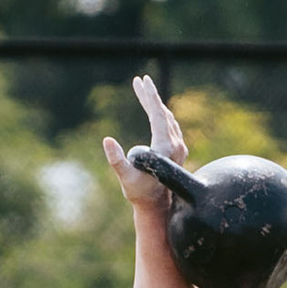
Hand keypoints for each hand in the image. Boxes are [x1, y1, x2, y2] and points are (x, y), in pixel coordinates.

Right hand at [101, 74, 191, 214]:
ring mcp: (179, 147)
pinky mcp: (177, 149)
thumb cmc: (139, 193)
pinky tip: (152, 109)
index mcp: (165, 148)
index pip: (158, 115)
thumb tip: (107, 140)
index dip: (150, 97)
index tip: (142, 82)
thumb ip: (116, 159)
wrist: (157, 206)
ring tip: (142, 90)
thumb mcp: (125, 177)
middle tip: (139, 80)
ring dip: (154, 103)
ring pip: (166, 118)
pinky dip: (159, 113)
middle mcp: (176, 145)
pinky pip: (168, 125)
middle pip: (163, 112)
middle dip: (150, 95)